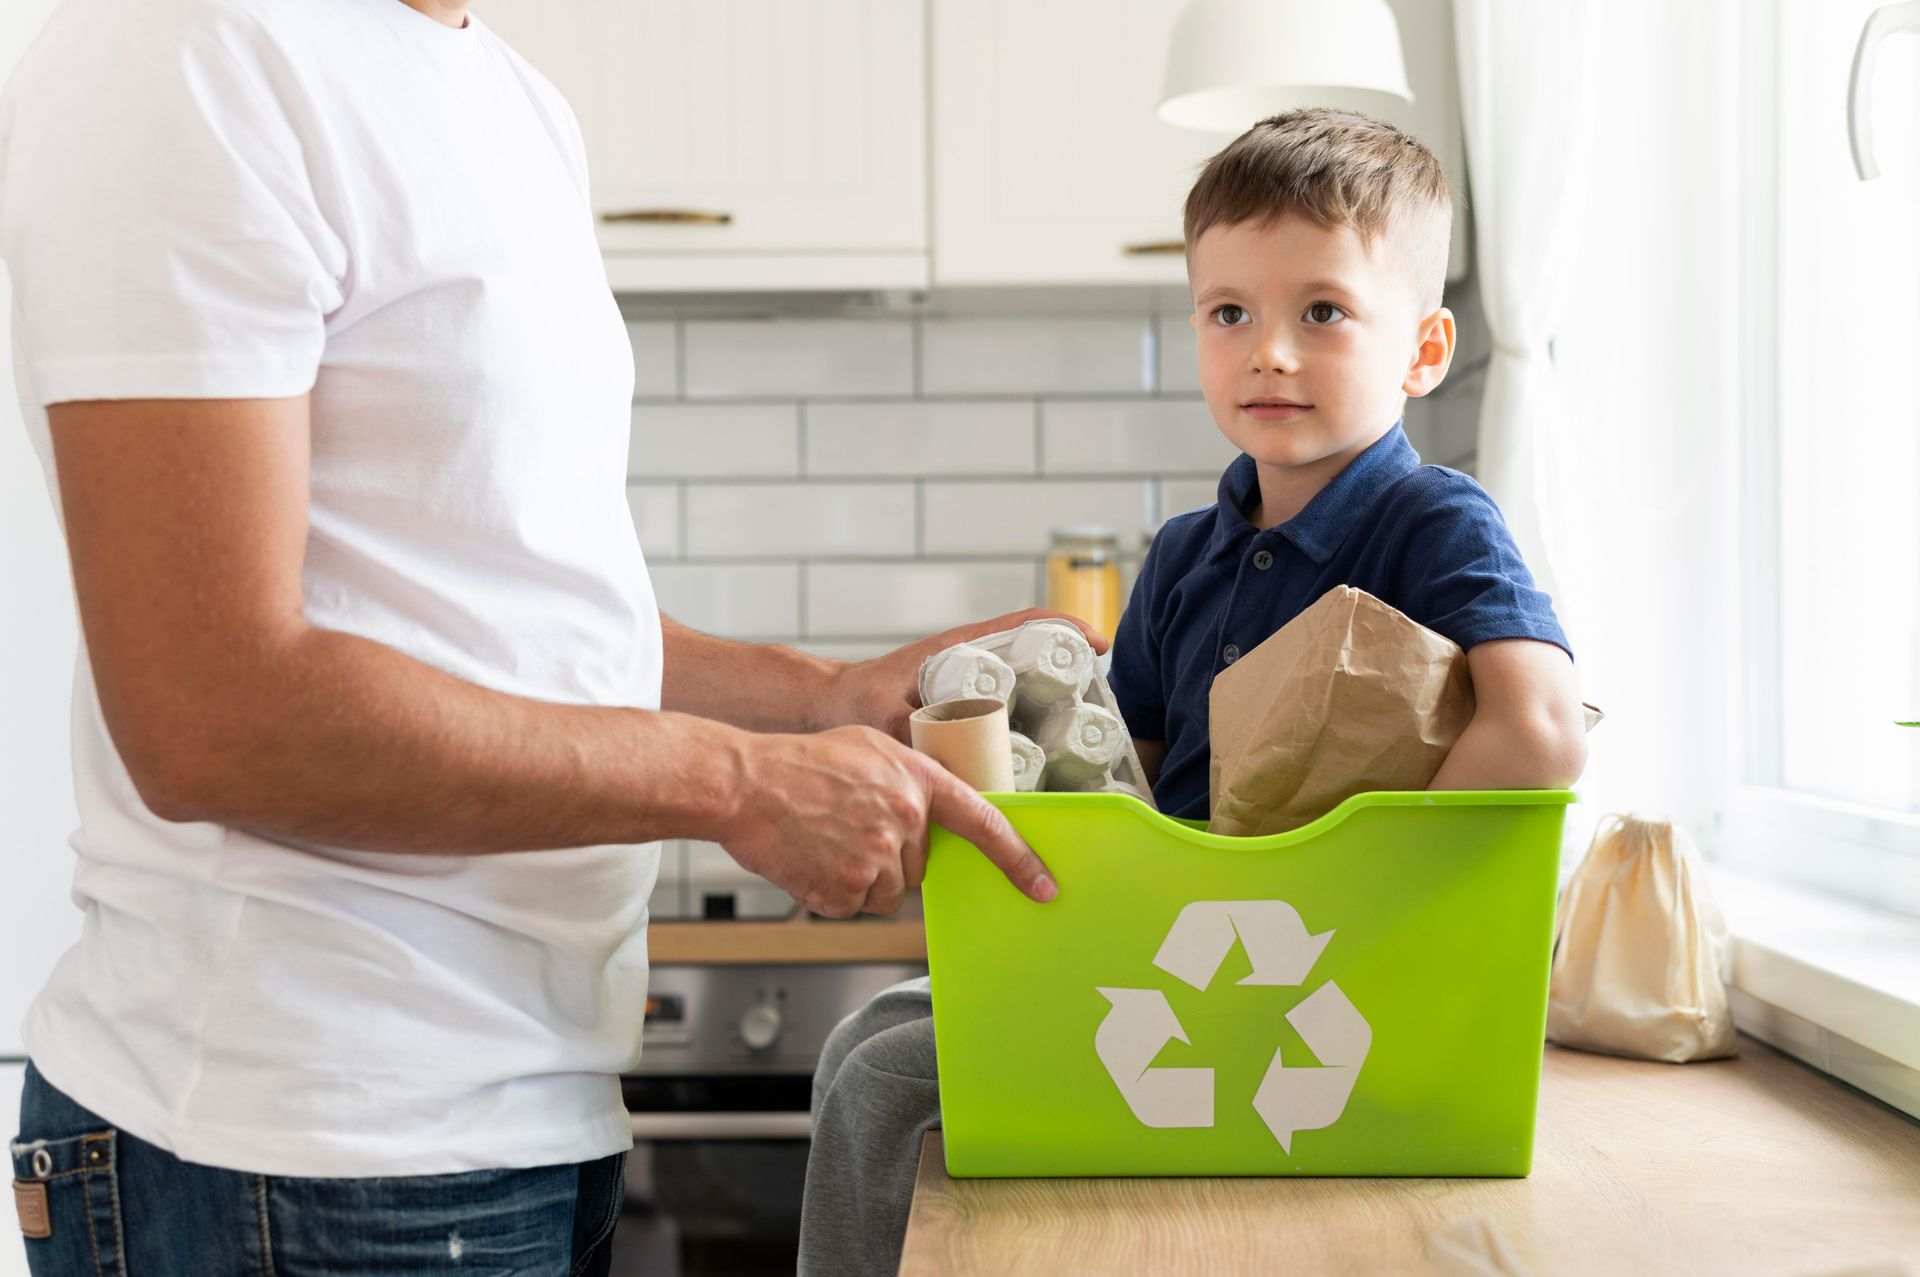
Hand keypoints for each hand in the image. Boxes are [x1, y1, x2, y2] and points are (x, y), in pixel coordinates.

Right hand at [718, 724, 1057, 916]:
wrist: (744, 783)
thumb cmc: (800, 762)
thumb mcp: (870, 749)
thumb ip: (910, 781)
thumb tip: (931, 819)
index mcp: (918, 780)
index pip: (985, 822)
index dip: (1018, 859)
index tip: (1044, 886)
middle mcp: (905, 819)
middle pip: (919, 865)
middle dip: (891, 855)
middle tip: (849, 828)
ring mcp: (876, 857)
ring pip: (888, 890)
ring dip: (862, 877)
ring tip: (825, 841)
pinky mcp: (845, 889)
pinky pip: (854, 906)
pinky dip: (834, 892)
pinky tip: (812, 859)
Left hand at [824, 608, 1110, 742]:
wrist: (833, 707)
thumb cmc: (854, 700)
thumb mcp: (880, 714)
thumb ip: (904, 735)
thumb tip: (938, 767)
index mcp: (959, 647)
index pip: (1023, 623)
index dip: (1064, 628)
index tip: (1097, 644)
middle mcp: (971, 660)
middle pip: (1035, 653)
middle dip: (1070, 670)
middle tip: (1097, 703)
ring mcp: (972, 683)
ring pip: (1026, 682)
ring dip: (1055, 699)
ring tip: (1083, 731)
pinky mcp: (967, 706)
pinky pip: (1010, 707)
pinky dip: (1033, 722)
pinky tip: (1047, 755)